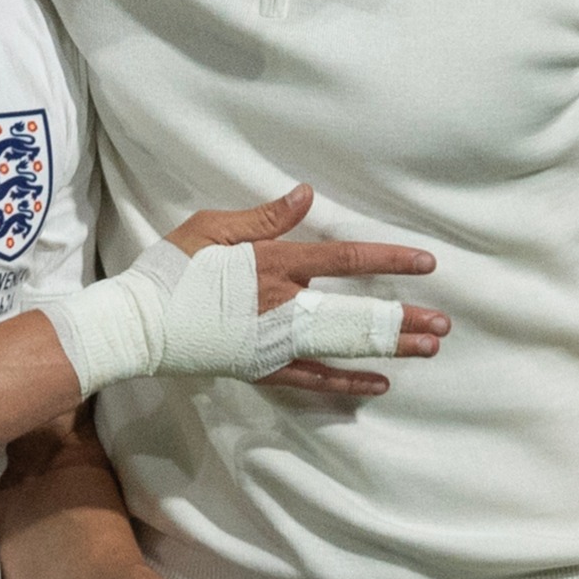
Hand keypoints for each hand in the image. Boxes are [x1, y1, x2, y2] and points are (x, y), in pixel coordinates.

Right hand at [160, 186, 444, 399]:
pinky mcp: (262, 369)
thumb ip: (264, 217)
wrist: (136, 323)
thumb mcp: (212, 228)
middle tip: (443, 325)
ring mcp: (274, 342)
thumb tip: (306, 195)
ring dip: (387, 349)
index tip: (426, 263)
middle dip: (402, 319)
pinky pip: (313, 379)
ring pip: (342, 347)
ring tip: (427, 350)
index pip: (344, 258)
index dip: (388, 259)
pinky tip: (378, 383)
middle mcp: (281, 306)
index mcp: (272, 264)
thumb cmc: (170, 270)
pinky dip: (347, 382)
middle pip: (354, 312)